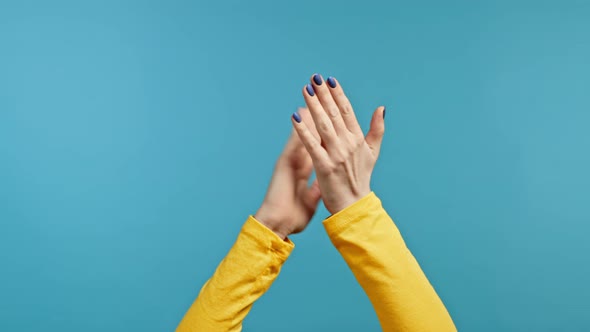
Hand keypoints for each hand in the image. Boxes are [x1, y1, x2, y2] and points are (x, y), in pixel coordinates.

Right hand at [255, 108, 321, 239]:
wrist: (278, 226)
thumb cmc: (293, 215)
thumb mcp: (311, 199)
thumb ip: (317, 187)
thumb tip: (325, 181)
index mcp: (307, 170)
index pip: (320, 145)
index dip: (329, 131)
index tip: (337, 116)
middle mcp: (299, 162)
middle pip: (312, 135)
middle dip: (319, 117)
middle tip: (324, 98)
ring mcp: (290, 162)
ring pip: (301, 135)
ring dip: (307, 117)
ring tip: (312, 98)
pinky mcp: (283, 166)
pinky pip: (292, 144)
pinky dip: (298, 130)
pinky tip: (300, 116)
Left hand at [291, 75, 385, 214]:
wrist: (353, 205)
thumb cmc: (361, 178)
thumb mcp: (372, 152)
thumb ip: (377, 129)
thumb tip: (381, 108)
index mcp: (358, 139)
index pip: (346, 111)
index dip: (338, 94)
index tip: (330, 80)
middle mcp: (348, 144)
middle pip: (334, 113)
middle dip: (323, 94)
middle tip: (314, 78)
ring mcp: (336, 154)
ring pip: (323, 124)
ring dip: (313, 105)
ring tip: (305, 90)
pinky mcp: (324, 166)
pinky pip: (311, 144)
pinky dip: (303, 130)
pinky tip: (295, 117)